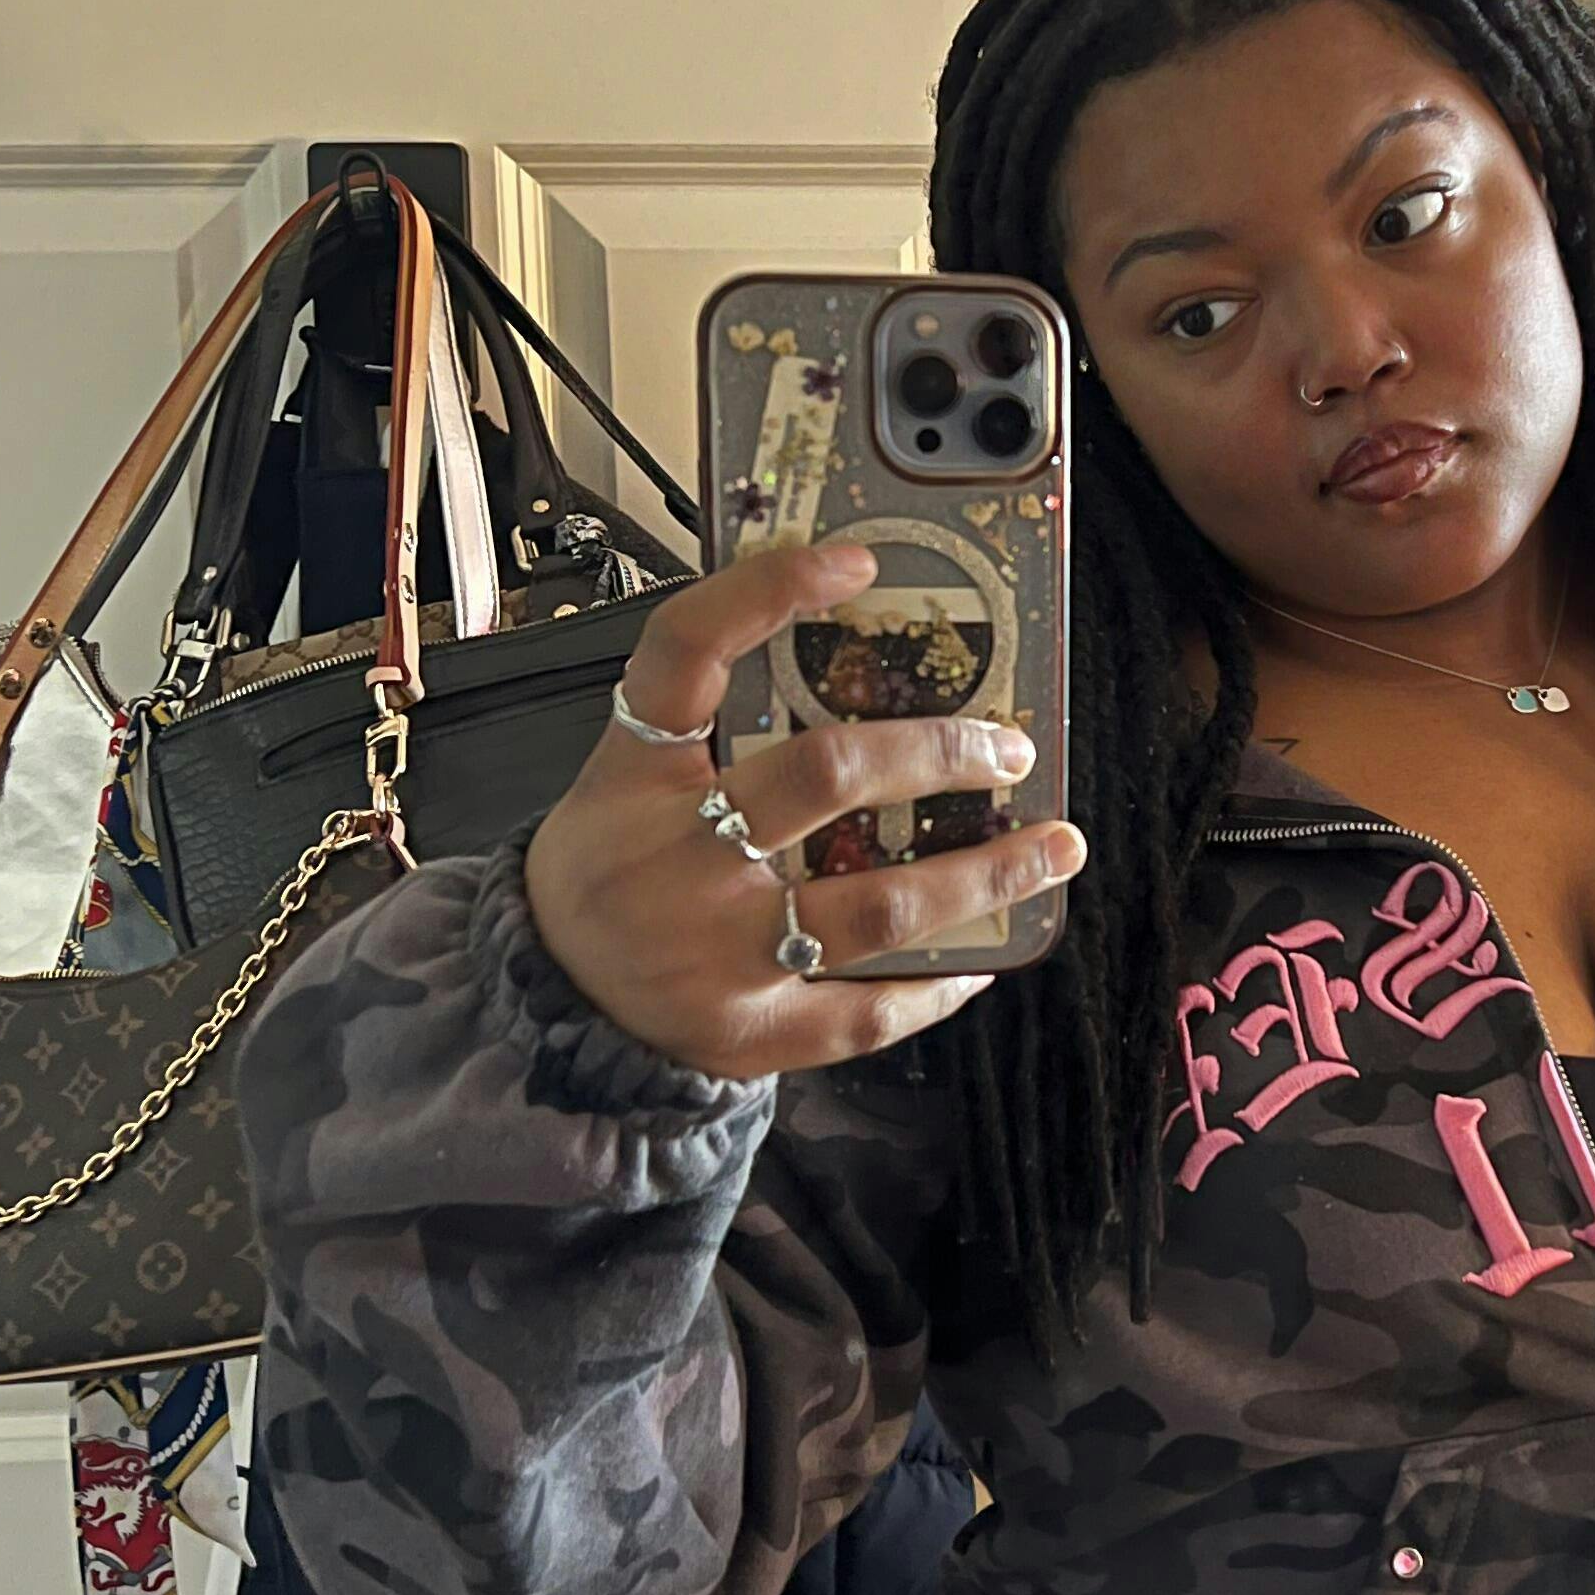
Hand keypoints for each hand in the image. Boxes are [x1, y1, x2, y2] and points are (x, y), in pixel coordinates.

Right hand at [523, 537, 1083, 1077]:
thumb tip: (873, 670)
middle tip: (1009, 746)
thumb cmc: (612, 867)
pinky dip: (935, 987)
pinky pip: (863, 1012)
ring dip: (985, 875)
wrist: (543, 996)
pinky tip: (983, 959)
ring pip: (876, 906)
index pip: (686, 650)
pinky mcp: (745, 1032)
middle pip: (824, 775)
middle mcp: (673, 856)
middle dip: (939, 752)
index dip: (767, 592)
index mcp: (635, 772)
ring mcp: (711, 952)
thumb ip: (718, 722)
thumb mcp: (628, 776)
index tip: (856, 561)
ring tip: (1051, 847)